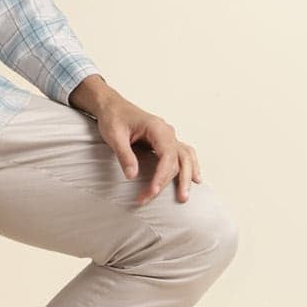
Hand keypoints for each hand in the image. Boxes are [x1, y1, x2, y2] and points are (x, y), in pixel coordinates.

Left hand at [86, 89, 202, 204]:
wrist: (112, 106)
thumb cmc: (113, 118)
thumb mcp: (114, 136)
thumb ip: (124, 155)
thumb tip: (132, 176)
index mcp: (156, 127)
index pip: (167, 154)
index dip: (162, 174)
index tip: (153, 190)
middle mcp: (167, 131)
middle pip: (178, 159)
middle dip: (172, 182)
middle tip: (162, 199)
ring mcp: (168, 136)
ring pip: (185, 157)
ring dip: (186, 176)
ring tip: (184, 197)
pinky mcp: (165, 141)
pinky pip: (183, 154)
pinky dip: (190, 166)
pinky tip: (194, 178)